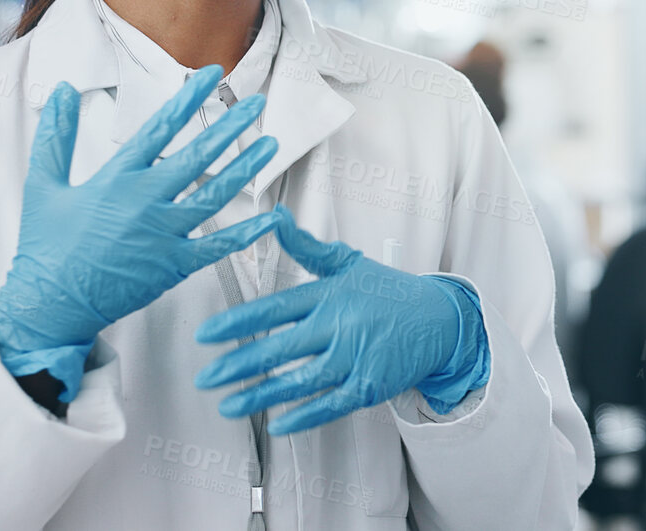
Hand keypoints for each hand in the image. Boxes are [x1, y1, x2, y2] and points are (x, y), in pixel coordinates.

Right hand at [0, 66, 281, 400]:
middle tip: (256, 104)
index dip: (189, 98)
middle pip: (197, 156)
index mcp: (116, 178)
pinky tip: (270, 216)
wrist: (52, 305)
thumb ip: (56, 137)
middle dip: (230, 127)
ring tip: (269, 145)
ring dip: (245, 168)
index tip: (213, 76)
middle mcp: (144, 202)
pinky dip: (246, 232)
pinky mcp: (173, 265)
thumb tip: (60, 91)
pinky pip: (217, 246)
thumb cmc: (46, 247)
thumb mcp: (43, 185)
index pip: (160, 128)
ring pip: (214, 194)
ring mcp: (162, 234)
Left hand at [193, 205, 491, 433]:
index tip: (206, 336)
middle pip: (280, 348)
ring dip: (260, 396)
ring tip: (228, 405)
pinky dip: (303, 417)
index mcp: (328, 294)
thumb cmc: (388, 291)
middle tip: (205, 378)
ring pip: (299, 381)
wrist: (440, 319)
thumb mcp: (348, 263)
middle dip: (238, 365)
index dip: (236, 322)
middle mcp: (339, 325)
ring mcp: (355, 357)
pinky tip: (276, 426)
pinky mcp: (370, 386)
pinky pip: (331, 405)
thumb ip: (306, 246)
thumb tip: (275, 219)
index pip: (274, 309)